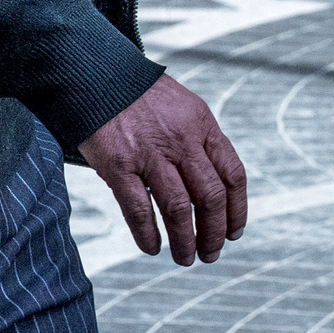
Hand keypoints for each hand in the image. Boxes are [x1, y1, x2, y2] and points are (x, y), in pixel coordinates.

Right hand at [79, 74, 247, 266]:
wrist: (96, 74)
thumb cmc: (140, 95)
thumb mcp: (183, 107)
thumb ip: (200, 141)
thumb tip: (216, 184)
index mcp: (202, 125)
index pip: (233, 175)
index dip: (237, 210)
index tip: (234, 232)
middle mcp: (181, 140)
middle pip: (211, 198)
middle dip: (214, 233)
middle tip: (210, 253)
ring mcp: (150, 154)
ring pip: (179, 209)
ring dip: (185, 241)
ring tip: (185, 258)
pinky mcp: (119, 165)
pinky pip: (139, 210)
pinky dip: (148, 235)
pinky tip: (152, 248)